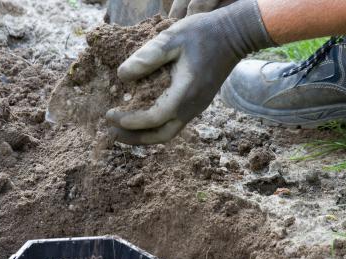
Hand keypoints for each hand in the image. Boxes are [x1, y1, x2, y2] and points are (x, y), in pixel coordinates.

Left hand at [106, 0, 273, 144]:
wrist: (235, 35)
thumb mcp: (172, 38)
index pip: (154, 118)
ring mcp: (196, 108)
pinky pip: (172, 123)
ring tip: (120, 130)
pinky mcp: (196, 104)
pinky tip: (139, 118)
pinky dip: (153, 127)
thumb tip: (122, 76)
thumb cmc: (203, 33)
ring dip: (143, 135)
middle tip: (110, 132)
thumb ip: (147, 57)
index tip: (110, 114)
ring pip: (167, 133)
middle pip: (161, 136)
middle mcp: (192, 107)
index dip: (131, 121)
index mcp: (185, 93)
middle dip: (134, 138)